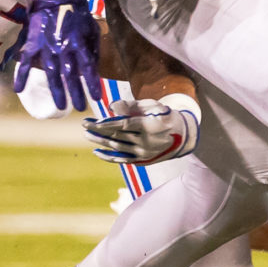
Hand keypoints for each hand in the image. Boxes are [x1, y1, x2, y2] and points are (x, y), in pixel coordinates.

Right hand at [10, 0, 106, 112]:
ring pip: (51, 73)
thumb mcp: (92, 28)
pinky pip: (25, 61)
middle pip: (70, 75)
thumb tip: (93, 67)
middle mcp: (63, 48)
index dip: (92, 84)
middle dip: (75, 93)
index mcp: (79, 43)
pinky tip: (18, 90)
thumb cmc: (77, 12)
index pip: (88, 68)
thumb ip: (92, 48)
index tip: (97, 98)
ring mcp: (46, 46)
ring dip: (56, 90)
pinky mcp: (33, 43)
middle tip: (78, 108)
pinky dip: (21, 75)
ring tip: (61, 106)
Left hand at [85, 92, 201, 166]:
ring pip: (117, 147)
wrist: (182, 136)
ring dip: (100, 142)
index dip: (107, 124)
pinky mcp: (142, 160)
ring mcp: (144, 153)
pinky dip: (109, 157)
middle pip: (117, 136)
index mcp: (149, 126)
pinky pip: (122, 160)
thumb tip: (111, 107)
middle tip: (85, 124)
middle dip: (99, 130)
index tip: (93, 122)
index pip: (123, 125)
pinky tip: (97, 151)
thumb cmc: (164, 115)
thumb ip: (132, 105)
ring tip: (87, 134)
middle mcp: (146, 142)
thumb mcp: (153, 105)